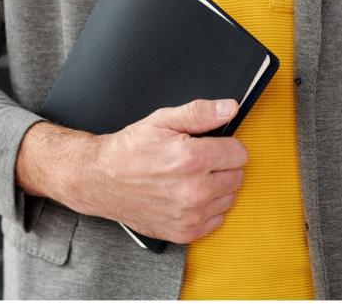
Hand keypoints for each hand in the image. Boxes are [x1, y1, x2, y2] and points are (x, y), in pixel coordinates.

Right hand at [67, 98, 246, 243]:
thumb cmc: (130, 150)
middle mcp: (194, 190)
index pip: (239, 153)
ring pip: (229, 198)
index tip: (209, 146)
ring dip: (216, 187)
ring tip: (189, 178)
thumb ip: (200, 113)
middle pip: (237, 176)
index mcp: (191, 159)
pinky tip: (187, 196)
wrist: (101, 179)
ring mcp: (190, 215)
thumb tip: (230, 108)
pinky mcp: (185, 232)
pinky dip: (207, 209)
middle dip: (221, 166)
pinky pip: (217, 220)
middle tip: (195, 161)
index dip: (225, 145)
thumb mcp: (162, 120)